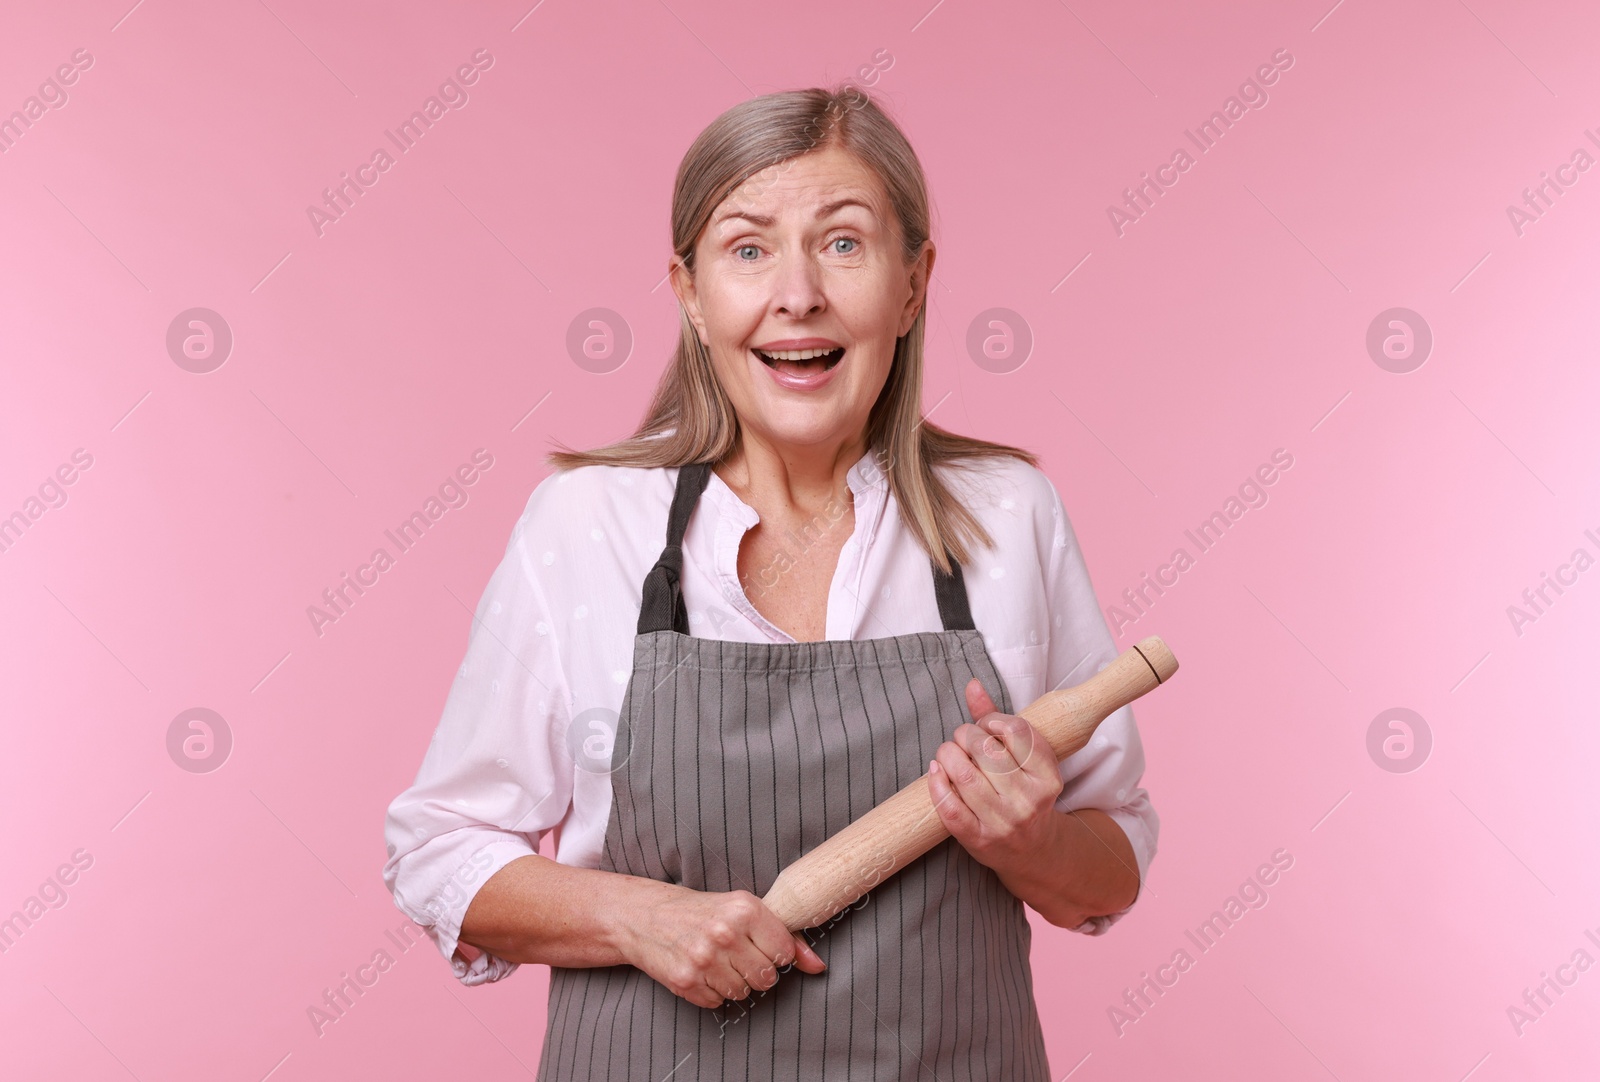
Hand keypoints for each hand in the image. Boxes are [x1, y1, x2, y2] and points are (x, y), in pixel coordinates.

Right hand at [610, 881, 825, 1008]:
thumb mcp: (745, 911)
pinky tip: (700, 970)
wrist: (648, 917)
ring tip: (717, 961)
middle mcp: (725, 933)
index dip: (774, 953)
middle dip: (755, 971)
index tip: (758, 945)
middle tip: (735, 954)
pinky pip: (717, 1002)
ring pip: (743, 993)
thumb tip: (817, 966)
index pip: (785, 953)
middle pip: (767, 978)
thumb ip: (785, 936)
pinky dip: (711, 991)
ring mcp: (704, 959)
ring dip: (733, 982)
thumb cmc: (703, 912)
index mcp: (745, 909)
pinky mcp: (686, 981)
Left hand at [927, 678, 1064, 875]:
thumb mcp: (1023, 759)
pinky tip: (936, 771)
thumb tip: (971, 684)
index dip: (992, 719)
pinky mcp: (978, 839)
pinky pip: (949, 808)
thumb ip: (997, 720)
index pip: (1016, 731)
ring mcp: (1004, 822)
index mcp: (1047, 777)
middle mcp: (1029, 800)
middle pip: (987, 750)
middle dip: (966, 734)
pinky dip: (936, 784)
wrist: (1032, 851)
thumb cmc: (1024, 794)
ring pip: (965, 775)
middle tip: (962, 737)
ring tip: (948, 752)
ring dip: (948, 754)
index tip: (985, 724)